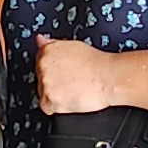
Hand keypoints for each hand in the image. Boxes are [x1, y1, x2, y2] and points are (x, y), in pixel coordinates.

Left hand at [33, 37, 147, 115]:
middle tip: (71, 83)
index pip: (40, 62)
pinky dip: (57, 107)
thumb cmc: (98, 64)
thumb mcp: (74, 46)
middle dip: (54, 82)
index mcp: (48, 50)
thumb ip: (53, 44)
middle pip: (41, 78)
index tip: (63, 74)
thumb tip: (40, 40)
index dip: (54, 70)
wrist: (108, 77)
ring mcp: (45, 82)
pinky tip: (71, 99)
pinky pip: (47, 107)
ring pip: (43, 93)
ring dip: (55, 95)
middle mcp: (43, 65)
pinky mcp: (50, 98)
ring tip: (74, 90)